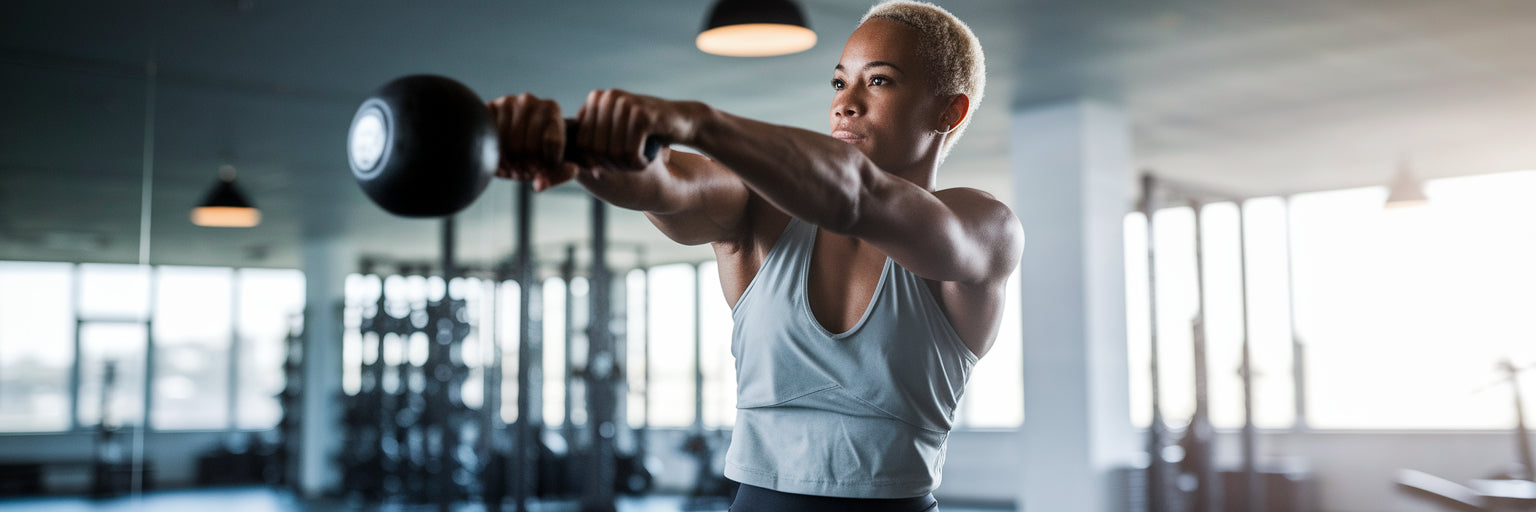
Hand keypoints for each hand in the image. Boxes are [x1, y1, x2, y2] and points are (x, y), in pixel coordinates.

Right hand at [486, 93, 577, 191]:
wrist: (520, 137)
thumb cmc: (542, 150)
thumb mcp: (557, 163)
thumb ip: (558, 175)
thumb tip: (538, 185)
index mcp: (551, 108)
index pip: (552, 142)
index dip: (548, 163)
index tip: (545, 167)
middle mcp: (529, 100)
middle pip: (529, 147)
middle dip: (528, 166)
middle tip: (526, 170)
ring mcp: (506, 102)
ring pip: (509, 146)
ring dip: (511, 164)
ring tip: (514, 166)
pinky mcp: (488, 109)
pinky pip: (492, 141)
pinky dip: (496, 156)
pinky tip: (501, 158)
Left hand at [573, 89, 694, 170]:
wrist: (682, 121)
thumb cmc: (645, 131)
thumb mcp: (615, 132)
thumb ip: (593, 141)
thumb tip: (569, 164)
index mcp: (596, 98)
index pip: (580, 142)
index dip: (592, 162)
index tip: (607, 168)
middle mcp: (608, 97)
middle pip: (595, 148)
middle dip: (609, 166)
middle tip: (625, 169)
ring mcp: (626, 103)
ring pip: (612, 152)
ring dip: (624, 168)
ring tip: (636, 166)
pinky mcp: (643, 114)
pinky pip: (630, 152)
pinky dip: (637, 164)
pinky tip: (646, 163)